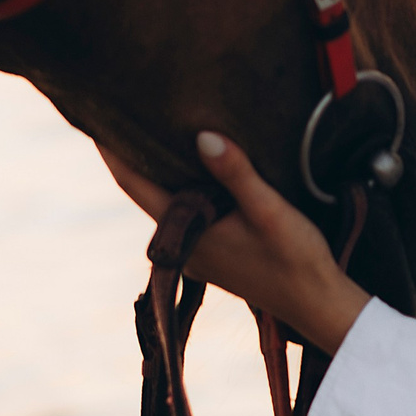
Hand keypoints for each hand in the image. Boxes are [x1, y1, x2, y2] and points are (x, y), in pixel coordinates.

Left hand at [98, 133, 370, 352]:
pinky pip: (186, 213)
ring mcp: (197, 253)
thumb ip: (235, 172)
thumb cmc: (295, 258)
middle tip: (126, 111)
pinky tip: (194, 165)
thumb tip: (200, 136)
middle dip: (133, 154)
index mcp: (186, 234)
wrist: (317, 304)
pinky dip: (182, 185)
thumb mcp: (269, 209)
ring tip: (155, 128)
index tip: (98, 118)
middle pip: (144, 191)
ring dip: (158, 170)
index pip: (134, 185)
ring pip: (166, 202)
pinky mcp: (215, 253)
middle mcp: (183, 246)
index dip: (113, 152)